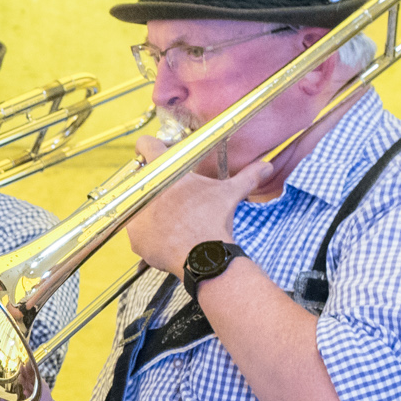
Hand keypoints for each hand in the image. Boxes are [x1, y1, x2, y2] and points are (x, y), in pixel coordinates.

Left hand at [124, 139, 275, 278]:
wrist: (205, 256)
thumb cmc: (213, 220)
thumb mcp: (230, 193)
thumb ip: (247, 176)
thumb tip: (266, 166)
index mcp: (164, 172)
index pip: (146, 145)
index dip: (149, 146)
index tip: (152, 151)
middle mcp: (144, 191)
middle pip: (141, 178)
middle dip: (153, 184)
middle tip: (171, 194)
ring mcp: (136, 216)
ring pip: (137, 206)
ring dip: (150, 210)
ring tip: (172, 219)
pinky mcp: (134, 238)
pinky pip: (138, 232)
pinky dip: (149, 234)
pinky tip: (167, 236)